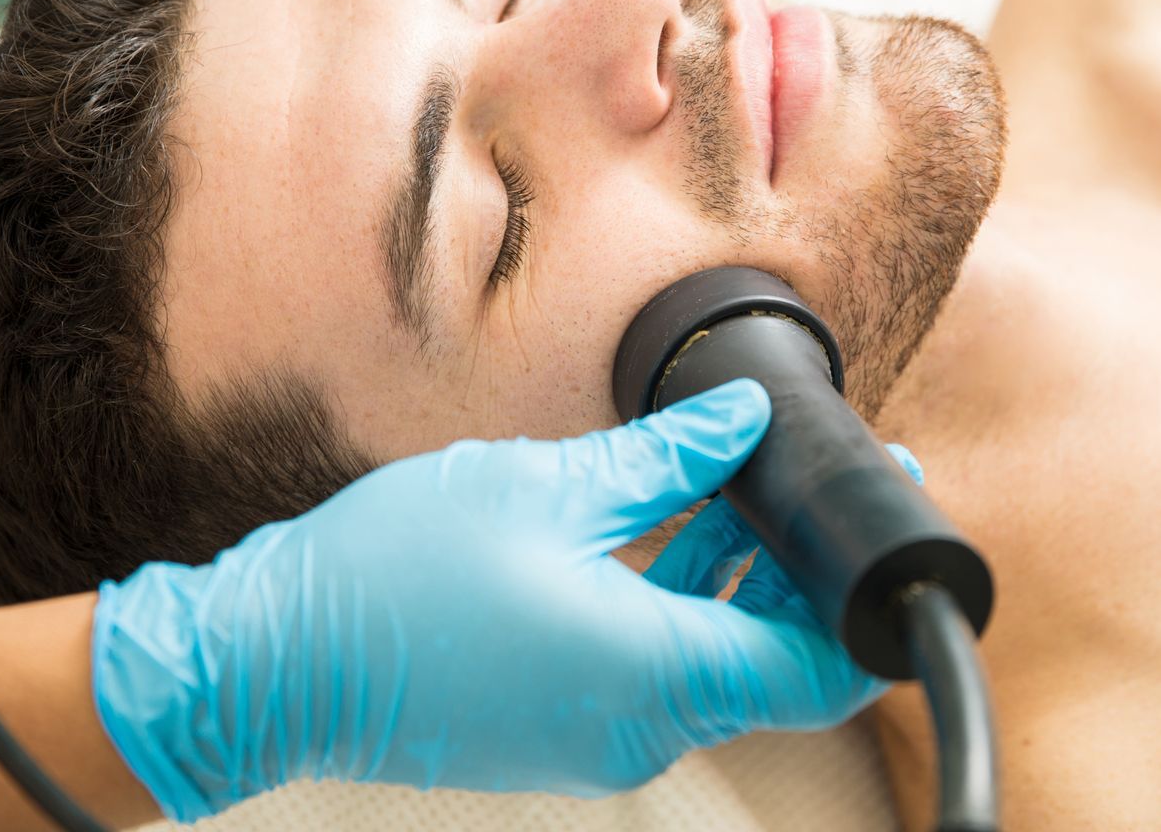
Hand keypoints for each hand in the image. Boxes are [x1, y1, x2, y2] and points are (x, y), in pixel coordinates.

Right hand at [90, 381, 897, 821]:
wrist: (275, 660)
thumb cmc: (395, 573)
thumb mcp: (545, 486)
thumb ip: (665, 461)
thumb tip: (744, 425)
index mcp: (654, 675)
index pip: (821, 670)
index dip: (868, 596)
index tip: (885, 510)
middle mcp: (643, 726)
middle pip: (776, 660)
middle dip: (810, 564)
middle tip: (830, 467)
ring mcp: (601, 735)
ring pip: (716, 657)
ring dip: (745, 573)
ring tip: (754, 472)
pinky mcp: (564, 724)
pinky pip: (659, 665)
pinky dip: (686, 598)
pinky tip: (679, 515)